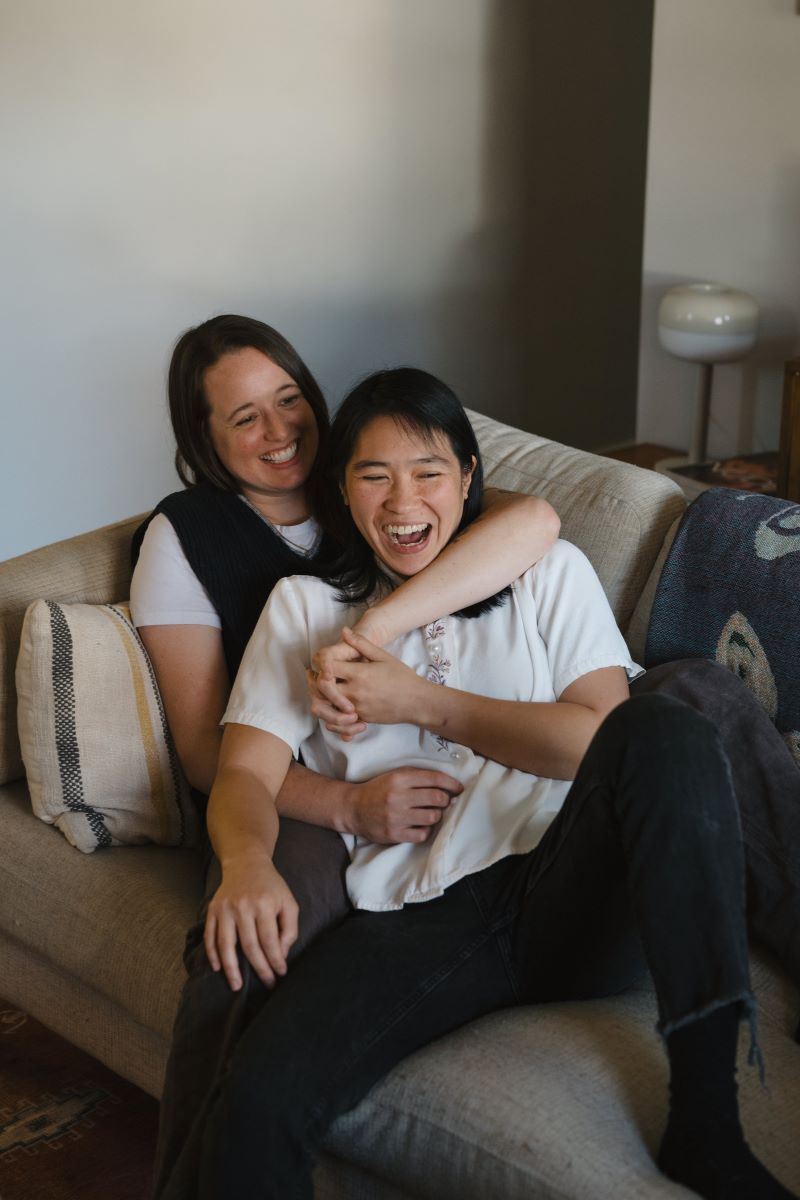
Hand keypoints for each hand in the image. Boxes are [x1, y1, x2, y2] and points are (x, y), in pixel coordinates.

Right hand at [204, 852, 298, 991]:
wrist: (246, 864)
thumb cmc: (271, 887)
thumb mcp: (289, 902)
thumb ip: (289, 929)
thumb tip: (281, 955)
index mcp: (264, 904)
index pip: (269, 940)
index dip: (275, 960)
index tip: (280, 974)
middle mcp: (243, 906)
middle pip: (249, 946)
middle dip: (259, 968)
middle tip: (266, 983)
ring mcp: (225, 908)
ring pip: (226, 945)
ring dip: (231, 969)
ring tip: (237, 986)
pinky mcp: (212, 909)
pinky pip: (210, 936)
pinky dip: (212, 954)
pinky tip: (218, 968)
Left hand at [306, 615, 401, 735]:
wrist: (417, 702)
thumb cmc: (402, 677)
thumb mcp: (383, 656)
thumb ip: (361, 644)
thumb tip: (344, 631)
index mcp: (359, 674)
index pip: (328, 668)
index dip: (320, 664)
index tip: (320, 663)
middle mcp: (355, 692)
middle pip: (322, 689)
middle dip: (314, 683)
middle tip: (312, 677)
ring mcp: (357, 708)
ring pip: (327, 708)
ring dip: (319, 700)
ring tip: (318, 692)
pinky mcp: (361, 719)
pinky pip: (338, 722)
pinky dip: (331, 716)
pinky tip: (331, 707)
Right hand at [344, 767, 462, 842]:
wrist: (354, 808)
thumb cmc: (379, 790)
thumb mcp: (395, 776)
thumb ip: (418, 777)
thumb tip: (447, 786)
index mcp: (400, 779)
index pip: (434, 779)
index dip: (452, 783)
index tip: (459, 788)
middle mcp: (398, 797)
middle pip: (437, 798)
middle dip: (446, 800)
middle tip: (446, 801)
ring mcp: (396, 817)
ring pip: (432, 817)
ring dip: (436, 815)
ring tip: (431, 813)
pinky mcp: (394, 834)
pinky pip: (422, 834)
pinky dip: (426, 830)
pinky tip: (420, 825)